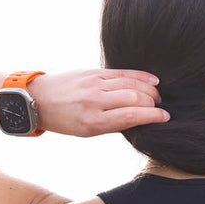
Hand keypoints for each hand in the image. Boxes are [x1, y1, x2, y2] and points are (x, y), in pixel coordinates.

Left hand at [28, 69, 169, 136]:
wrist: (39, 99)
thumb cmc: (64, 120)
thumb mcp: (86, 131)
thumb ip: (112, 124)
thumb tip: (139, 119)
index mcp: (93, 122)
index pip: (131, 117)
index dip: (153, 116)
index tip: (165, 118)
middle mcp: (95, 101)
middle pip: (135, 98)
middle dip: (153, 103)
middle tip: (160, 107)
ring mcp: (94, 84)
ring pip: (131, 83)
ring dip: (149, 90)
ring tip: (157, 96)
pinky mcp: (93, 72)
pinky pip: (121, 72)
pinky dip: (140, 76)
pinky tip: (152, 81)